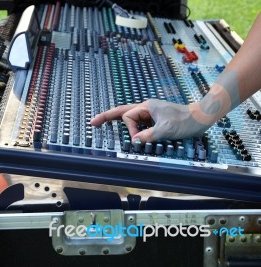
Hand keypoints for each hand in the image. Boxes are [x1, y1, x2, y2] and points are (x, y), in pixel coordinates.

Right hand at [90, 99, 212, 142]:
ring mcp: (150, 113)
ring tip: (103, 122)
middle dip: (107, 116)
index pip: (128, 117)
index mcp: (146, 106)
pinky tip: (130, 133)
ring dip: (121, 123)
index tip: (138, 141)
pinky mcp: (155, 119)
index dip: (129, 130)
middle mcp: (146, 108)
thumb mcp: (166, 130)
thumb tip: (134, 141)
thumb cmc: (185, 121)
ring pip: (130, 117)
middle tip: (93, 122)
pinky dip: (133, 128)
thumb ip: (148, 136)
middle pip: (122, 112)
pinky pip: (139, 123)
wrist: (201, 118)